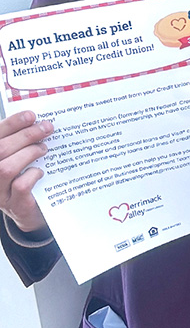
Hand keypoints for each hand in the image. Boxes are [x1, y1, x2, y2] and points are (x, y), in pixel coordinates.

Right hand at [0, 111, 50, 232]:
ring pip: (6, 168)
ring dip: (29, 153)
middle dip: (26, 135)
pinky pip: (21, 186)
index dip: (11, 124)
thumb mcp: (19, 157)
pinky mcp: (14, 206)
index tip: (31, 115)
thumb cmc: (24, 177)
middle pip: (0, 149)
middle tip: (46, 128)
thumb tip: (36, 120)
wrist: (31, 211)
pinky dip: (33, 174)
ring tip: (44, 149)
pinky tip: (40, 171)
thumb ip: (20, 141)